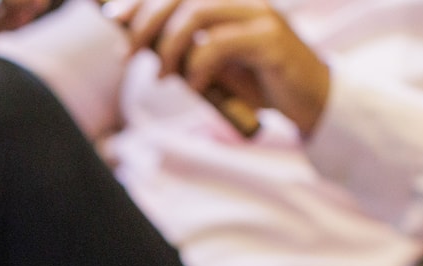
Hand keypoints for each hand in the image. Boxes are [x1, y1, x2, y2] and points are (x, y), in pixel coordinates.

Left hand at [106, 0, 331, 134]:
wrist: (308, 99)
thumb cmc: (256, 79)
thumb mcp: (212, 60)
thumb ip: (182, 46)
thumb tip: (137, 41)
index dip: (142, 0)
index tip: (113, 18)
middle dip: (146, 22)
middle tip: (127, 55)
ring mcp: (259, 15)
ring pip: (196, 12)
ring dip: (168, 47)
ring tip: (163, 76)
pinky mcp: (271, 40)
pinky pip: (218, 44)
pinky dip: (198, 67)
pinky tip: (198, 86)